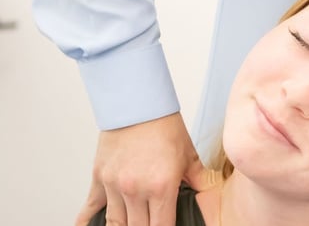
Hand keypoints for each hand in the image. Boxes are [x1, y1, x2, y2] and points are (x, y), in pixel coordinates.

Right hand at [75, 113, 209, 225]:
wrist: (138, 104)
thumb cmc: (164, 126)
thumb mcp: (189, 155)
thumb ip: (199, 180)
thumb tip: (208, 193)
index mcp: (161, 187)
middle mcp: (135, 190)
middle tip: (150, 223)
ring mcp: (114, 186)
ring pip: (115, 224)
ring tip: (133, 224)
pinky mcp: (98, 179)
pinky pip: (89, 209)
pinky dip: (88, 223)